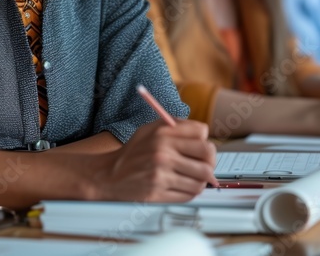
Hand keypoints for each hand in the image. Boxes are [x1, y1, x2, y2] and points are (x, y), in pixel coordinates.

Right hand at [91, 120, 215, 202]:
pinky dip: (191, 192)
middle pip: (207, 157)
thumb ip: (175, 126)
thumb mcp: (149, 130)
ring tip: (193, 178)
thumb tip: (203, 132)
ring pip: (202, 179)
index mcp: (162, 133)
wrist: (108, 176)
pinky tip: (183, 187)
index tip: (201, 148)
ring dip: (202, 180)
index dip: (205, 140)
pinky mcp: (158, 193)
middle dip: (210, 162)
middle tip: (205, 166)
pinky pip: (189, 194)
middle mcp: (162, 152)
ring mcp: (161, 174)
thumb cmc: (132, 153)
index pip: (202, 133)